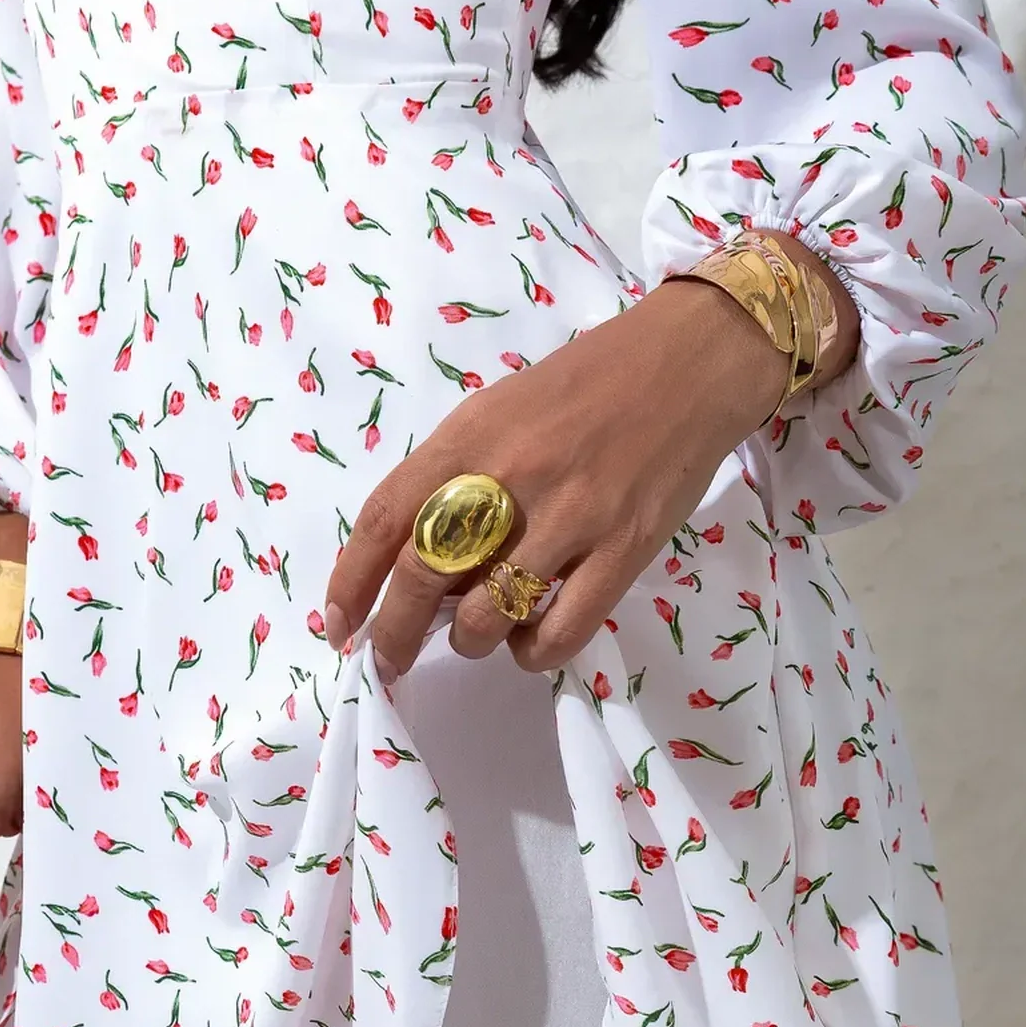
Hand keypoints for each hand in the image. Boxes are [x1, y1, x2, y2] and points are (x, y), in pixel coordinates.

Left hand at [324, 276, 790, 680]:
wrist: (685, 367)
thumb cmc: (581, 390)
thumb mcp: (496, 414)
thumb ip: (451, 479)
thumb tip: (415, 566)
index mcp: (467, 438)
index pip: (383, 519)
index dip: (350, 584)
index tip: (339, 627)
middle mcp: (509, 476)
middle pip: (424, 576)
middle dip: (396, 634)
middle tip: (392, 659)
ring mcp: (570, 516)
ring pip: (488, 615)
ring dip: (471, 642)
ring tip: (481, 633)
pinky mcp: (623, 550)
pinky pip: (561, 632)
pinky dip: (533, 653)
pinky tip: (533, 640)